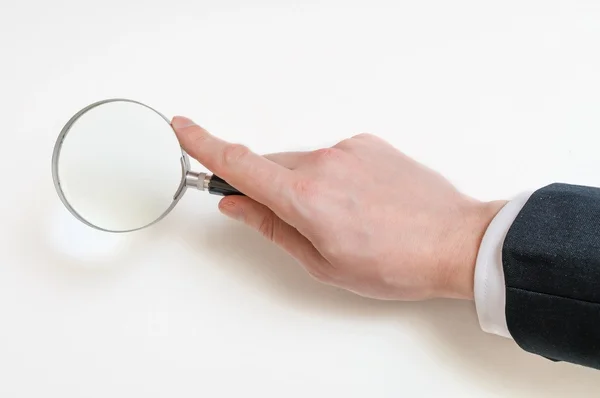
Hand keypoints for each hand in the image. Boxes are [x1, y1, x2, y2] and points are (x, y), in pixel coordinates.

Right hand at [171, 117, 504, 300]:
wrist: (454, 241)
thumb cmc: (394, 263)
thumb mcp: (322, 262)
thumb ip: (271, 227)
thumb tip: (237, 205)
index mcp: (305, 198)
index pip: (240, 164)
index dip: (204, 145)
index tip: (183, 129)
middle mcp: (323, 163)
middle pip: (272, 168)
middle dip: (272, 191)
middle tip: (300, 222)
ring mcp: (348, 150)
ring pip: (304, 164)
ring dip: (308, 187)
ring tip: (345, 219)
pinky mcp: (367, 143)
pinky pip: (333, 158)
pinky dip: (334, 177)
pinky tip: (361, 203)